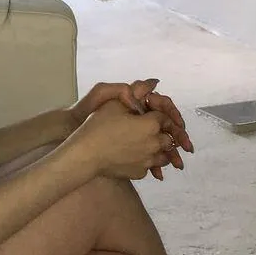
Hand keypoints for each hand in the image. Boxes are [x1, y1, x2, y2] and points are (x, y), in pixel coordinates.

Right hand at [70, 79, 193, 180]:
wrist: (86, 154)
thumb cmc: (99, 126)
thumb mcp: (115, 103)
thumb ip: (137, 91)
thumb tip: (153, 82)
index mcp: (151, 124)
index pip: (165, 118)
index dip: (158, 114)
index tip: (150, 115)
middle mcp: (155, 143)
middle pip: (169, 138)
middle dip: (162, 133)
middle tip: (149, 130)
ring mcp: (148, 160)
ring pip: (164, 155)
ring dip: (159, 149)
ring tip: (147, 145)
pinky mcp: (141, 172)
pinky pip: (150, 166)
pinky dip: (147, 161)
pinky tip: (135, 157)